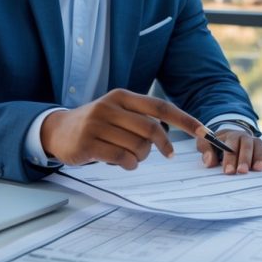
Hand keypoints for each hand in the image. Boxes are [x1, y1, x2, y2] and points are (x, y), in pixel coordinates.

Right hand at [41, 89, 204, 169]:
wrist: (57, 130)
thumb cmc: (96, 124)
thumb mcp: (117, 113)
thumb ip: (141, 119)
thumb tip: (169, 136)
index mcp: (122, 96)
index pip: (160, 107)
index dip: (184, 119)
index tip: (204, 131)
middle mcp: (110, 106)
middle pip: (151, 129)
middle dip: (163, 145)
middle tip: (166, 154)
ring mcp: (97, 124)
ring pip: (137, 146)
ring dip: (140, 157)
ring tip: (128, 155)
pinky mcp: (88, 143)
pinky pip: (121, 158)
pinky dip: (128, 164)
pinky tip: (122, 163)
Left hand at [199, 129, 261, 173]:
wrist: (228, 137)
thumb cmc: (216, 144)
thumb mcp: (206, 143)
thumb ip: (205, 150)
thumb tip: (209, 161)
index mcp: (230, 136)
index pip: (231, 144)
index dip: (230, 158)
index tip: (228, 171)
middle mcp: (244, 137)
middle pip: (247, 145)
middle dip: (245, 158)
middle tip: (242, 171)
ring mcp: (255, 142)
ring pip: (260, 146)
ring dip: (260, 157)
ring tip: (258, 170)